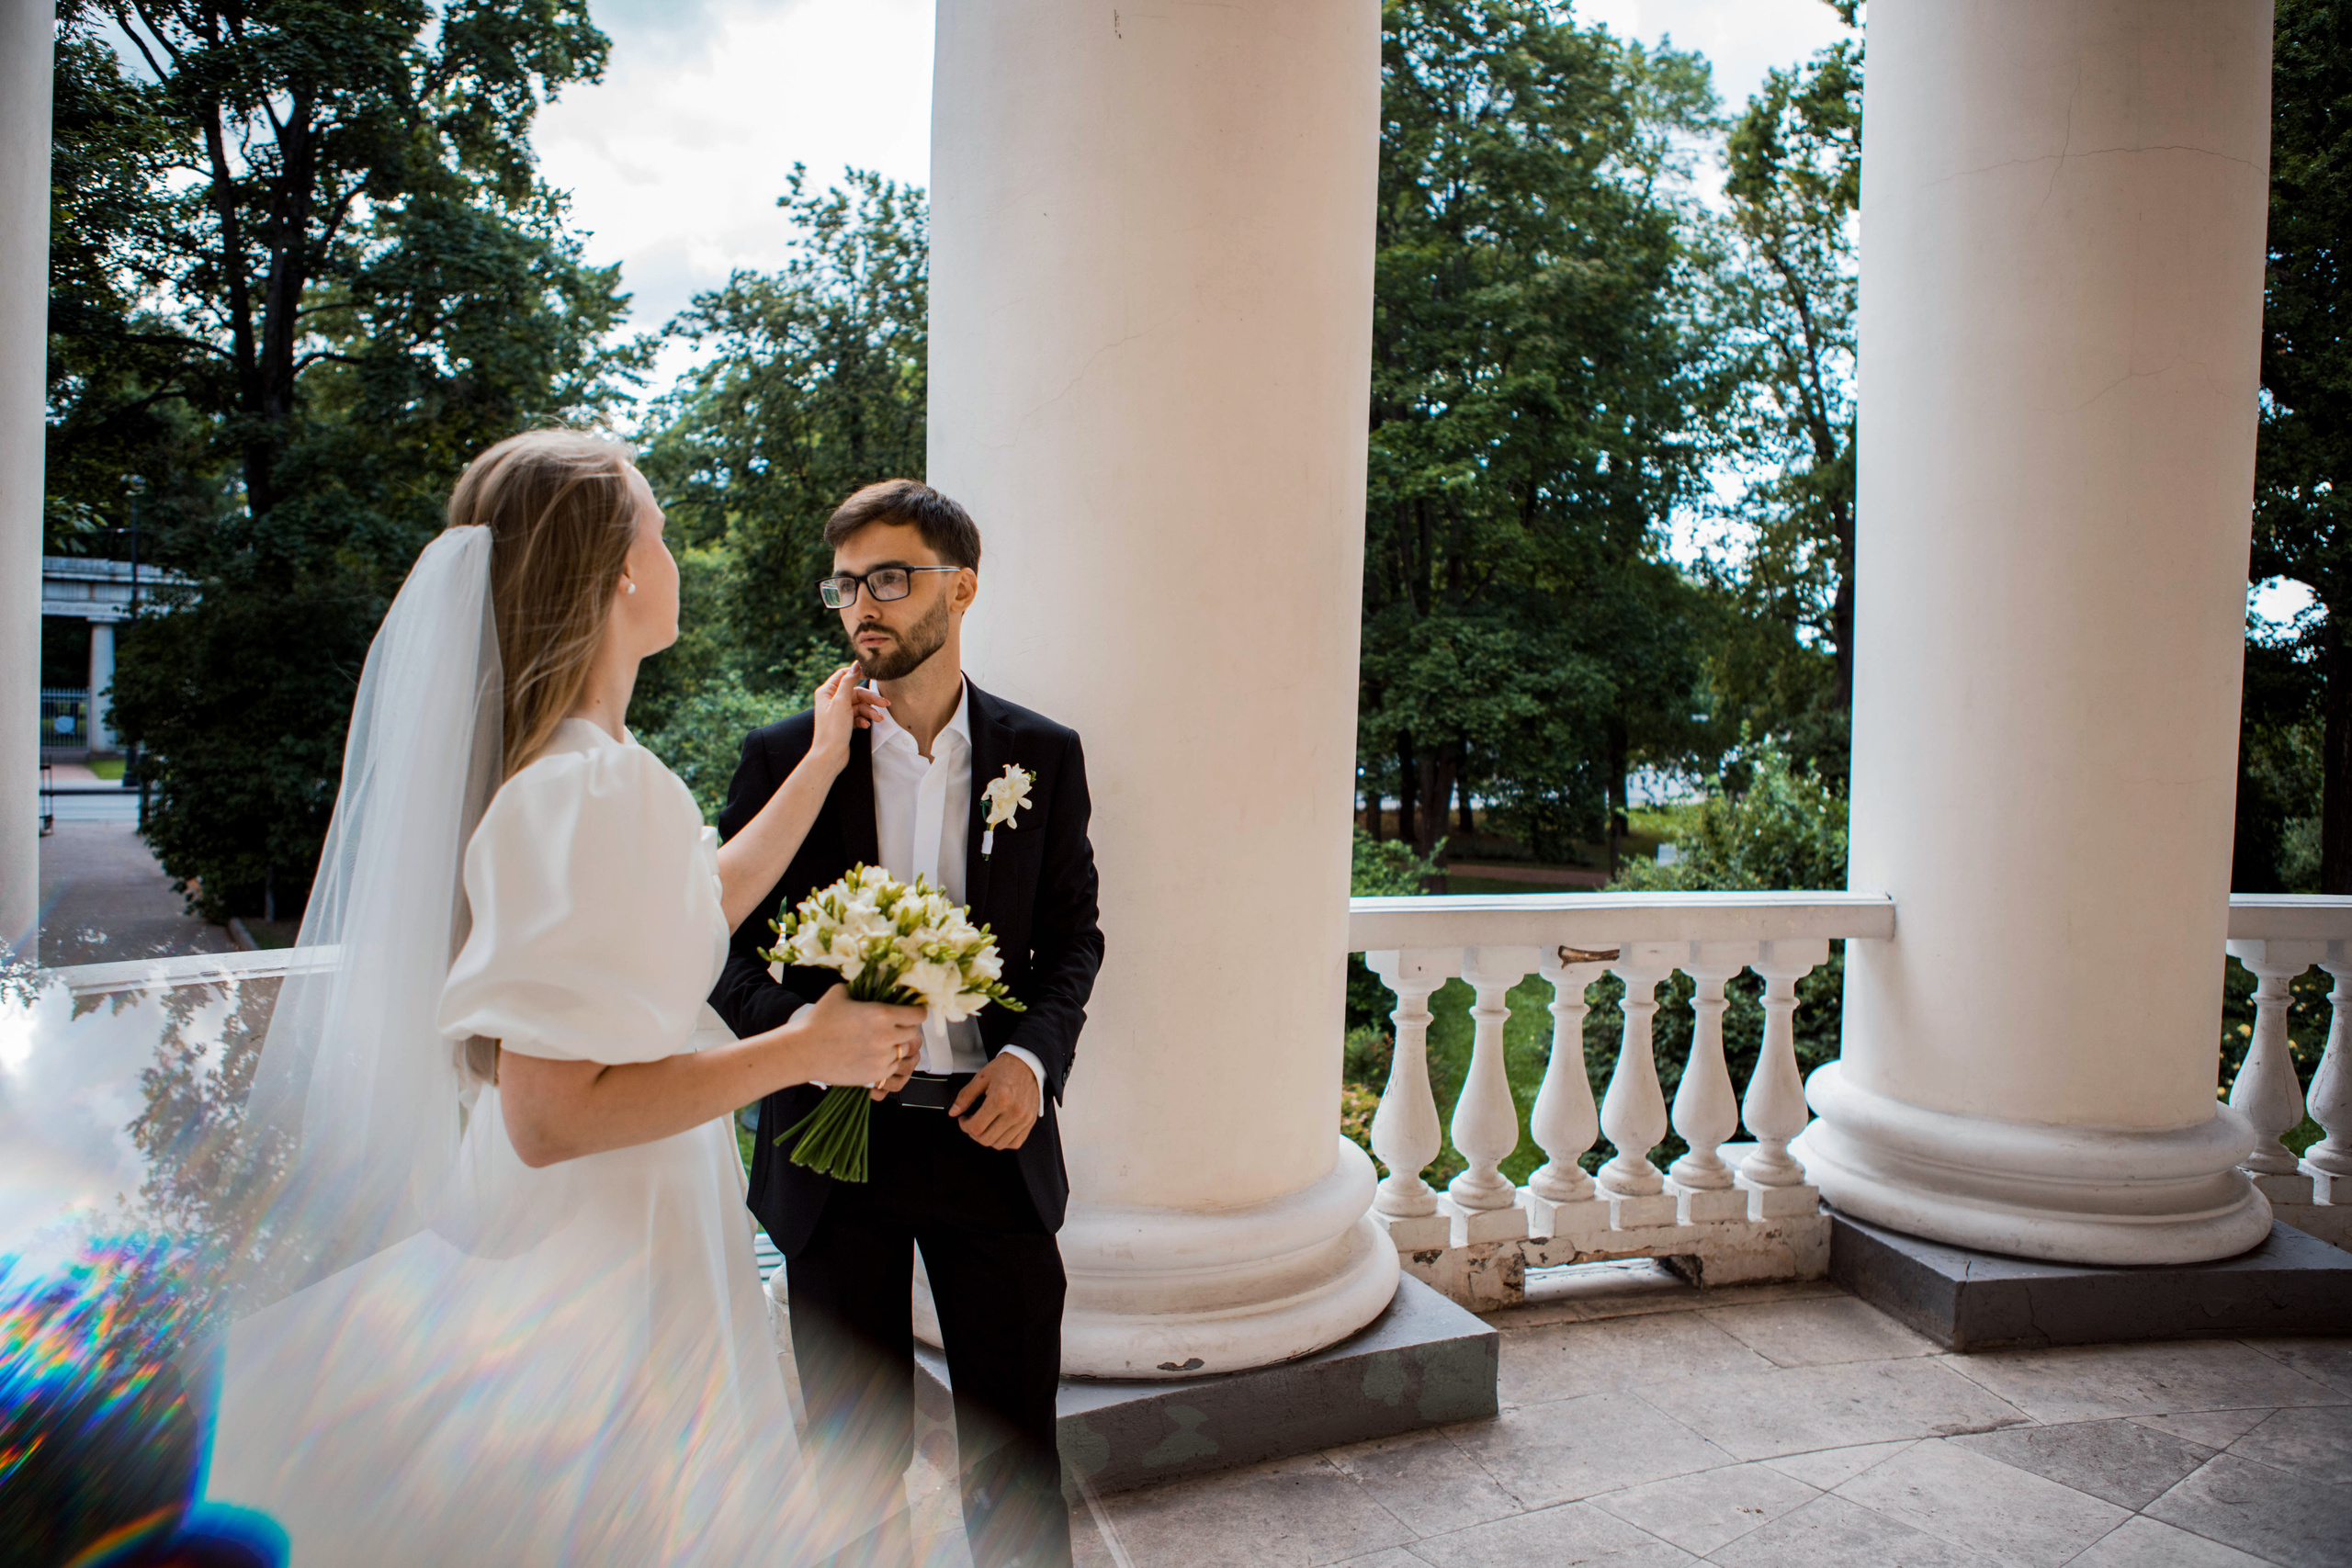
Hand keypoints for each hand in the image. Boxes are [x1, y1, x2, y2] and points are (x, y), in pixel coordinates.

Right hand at [781, 985, 923, 1089]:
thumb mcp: (839, 993)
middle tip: (893, 1027)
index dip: (916, 1012)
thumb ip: (861, 988)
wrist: (802, 1051)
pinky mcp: (874, 1075)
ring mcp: (882, 1058)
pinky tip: (873, 1055)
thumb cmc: (818, 1022)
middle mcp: (887, 1036)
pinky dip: (886, 1062)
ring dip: (896, 1046)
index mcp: (882, 1014)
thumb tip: (871, 983)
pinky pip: (892, 1068)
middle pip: (913, 1033)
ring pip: (903, 1052)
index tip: (912, 1012)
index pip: (918, 1014)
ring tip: (880, 1043)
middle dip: (905, 1029)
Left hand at [808, 666, 890, 767]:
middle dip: (870, 698)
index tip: (873, 673)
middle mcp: (831, 700)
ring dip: (870, 711)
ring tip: (879, 718)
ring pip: (859, 705)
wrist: (830, 756)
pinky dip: (864, 719)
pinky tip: (866, 725)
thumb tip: (856, 665)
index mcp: (826, 692)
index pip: (844, 675)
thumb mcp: (841, 702)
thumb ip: (848, 682)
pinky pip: (858, 716)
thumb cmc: (833, 729)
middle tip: (885, 703)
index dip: (858, 673)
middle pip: (856, 692)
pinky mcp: (844, 723)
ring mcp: (838, 712)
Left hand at [949, 1053, 1040, 1149]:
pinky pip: (1015, 1143)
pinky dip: (1003, 1141)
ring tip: (985, 1125)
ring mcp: (1023, 1118)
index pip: (976, 1127)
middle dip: (973, 1133)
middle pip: (986, 1139)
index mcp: (1000, 1099)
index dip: (964, 1126)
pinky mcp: (1030, 1122)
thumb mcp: (981, 1078)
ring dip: (987, 1138)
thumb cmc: (1006, 1068)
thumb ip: (965, 1096)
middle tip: (972, 1122)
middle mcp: (1014, 1111)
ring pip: (999, 1144)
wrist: (1028, 1063)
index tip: (963, 1119)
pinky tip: (998, 1130)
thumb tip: (954, 1111)